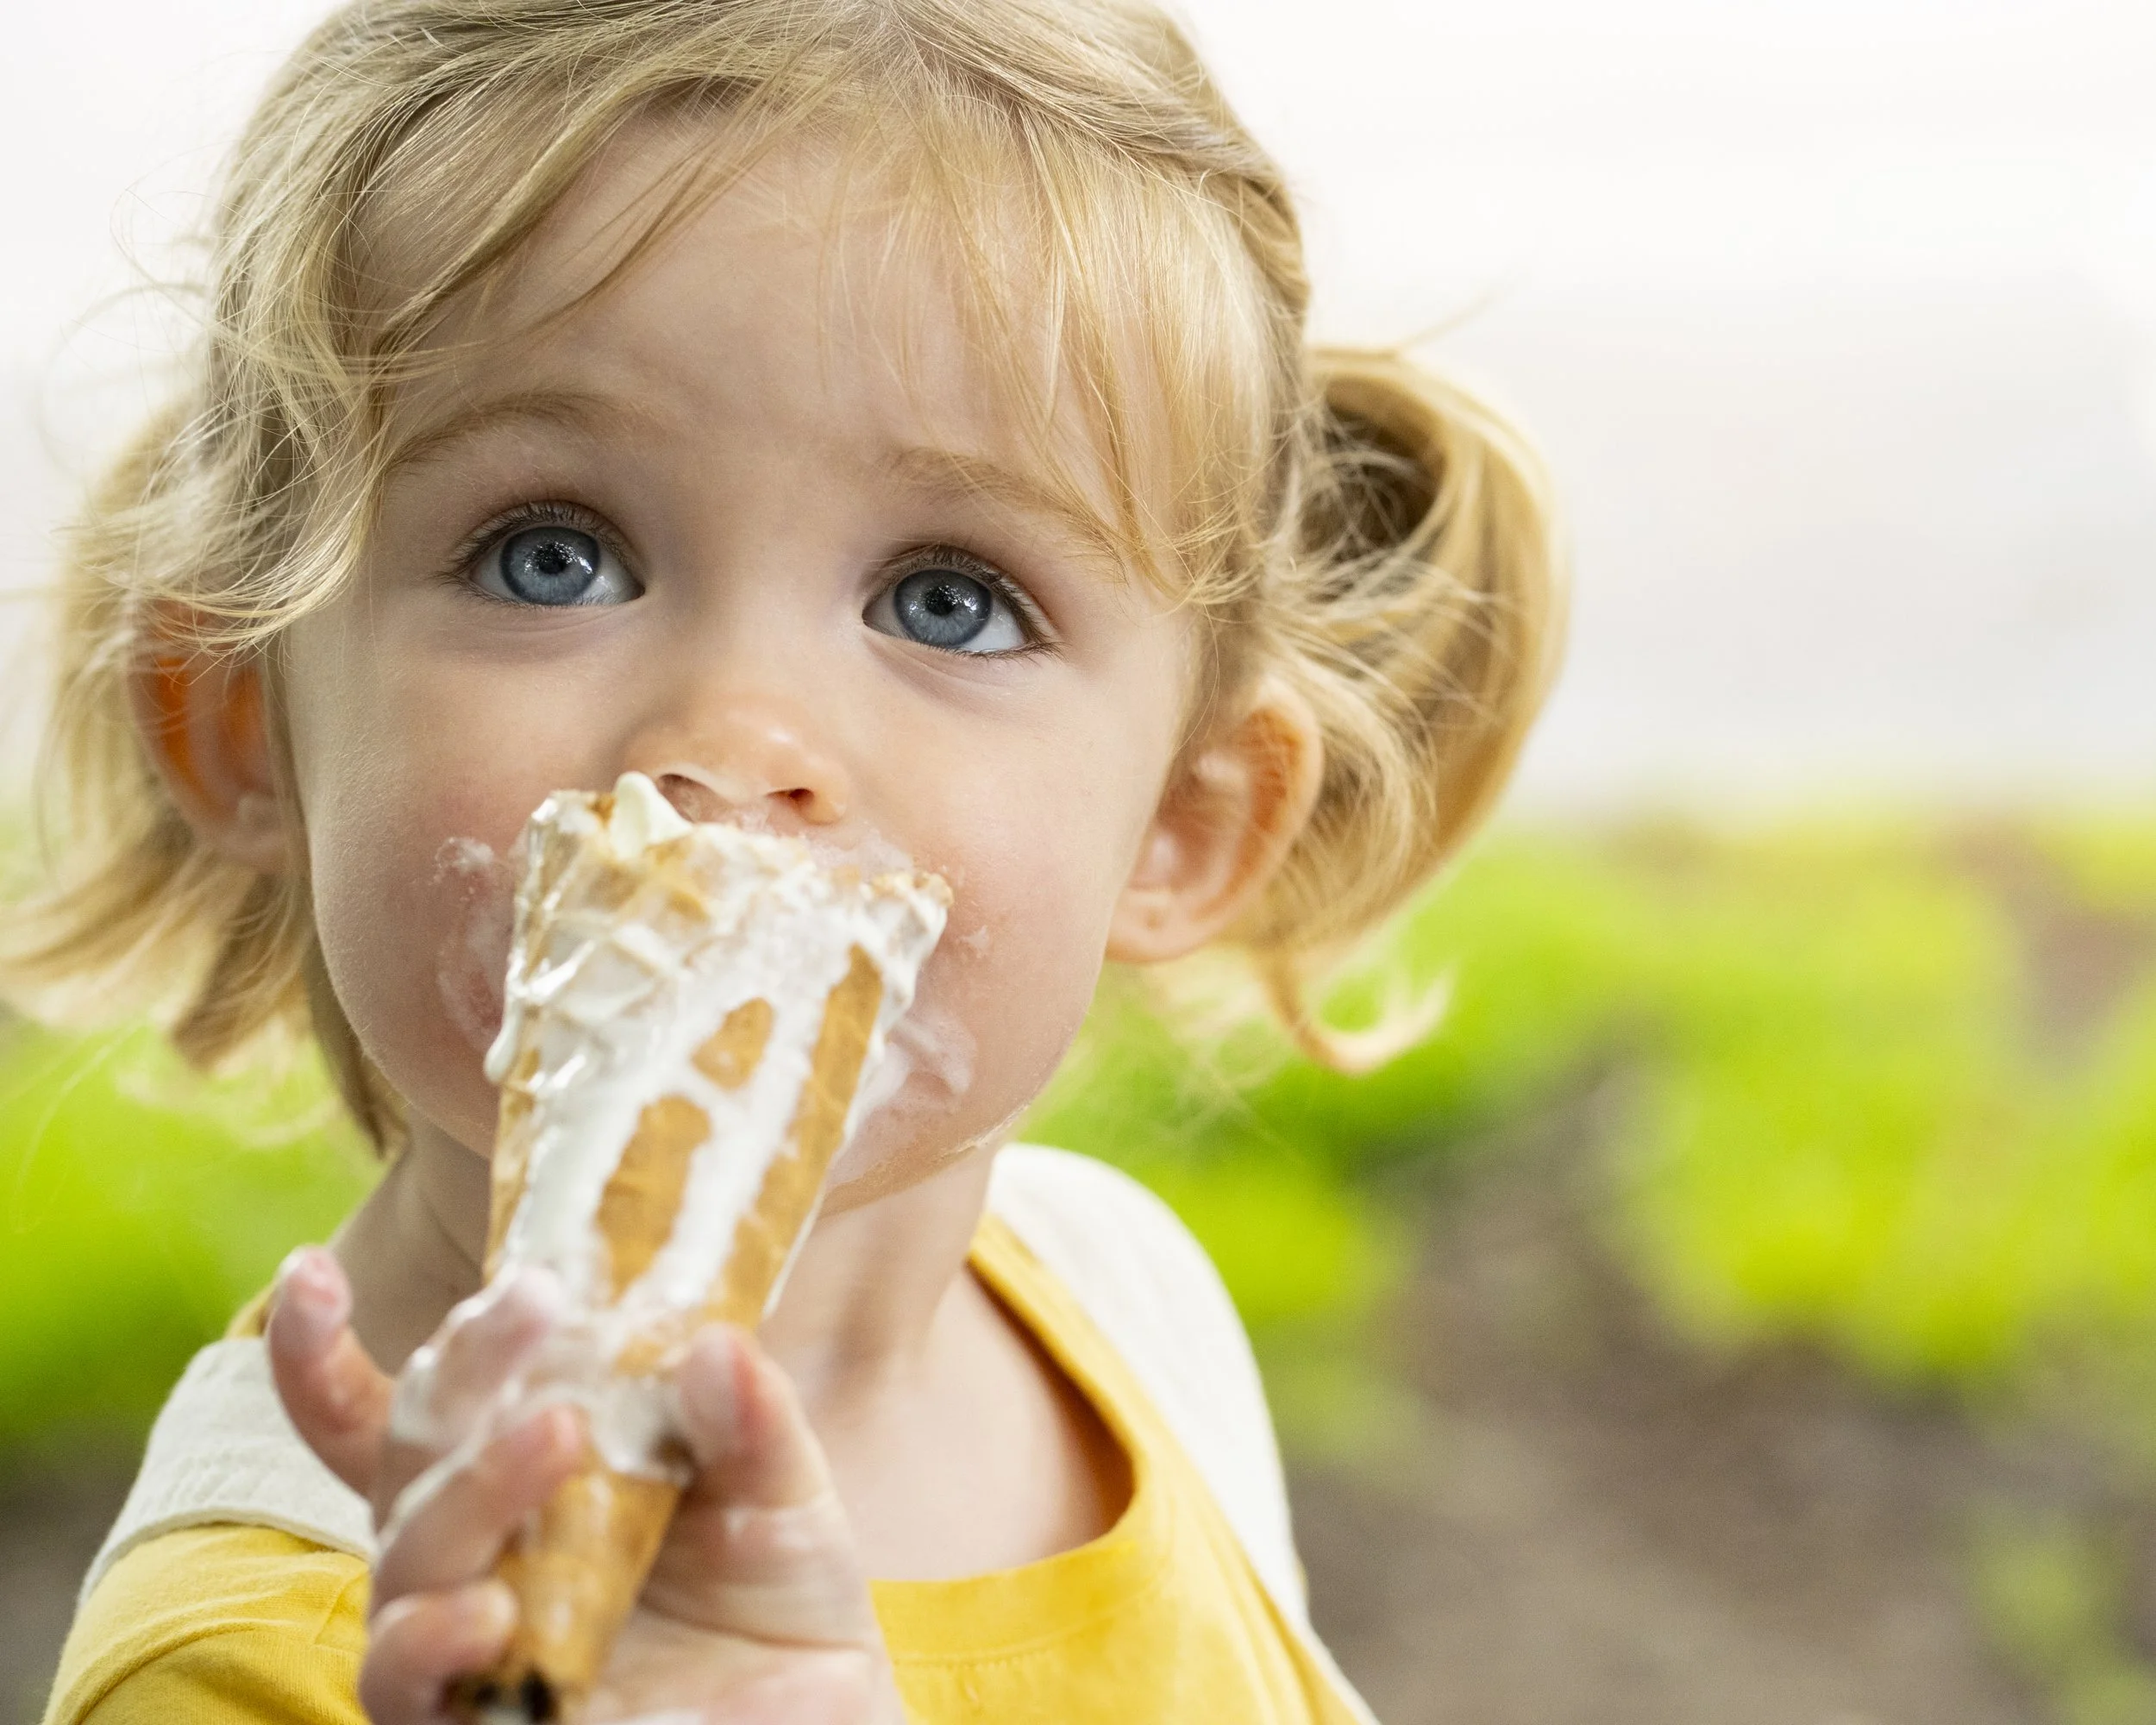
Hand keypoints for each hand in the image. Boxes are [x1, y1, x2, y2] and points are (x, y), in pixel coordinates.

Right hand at [267, 1247, 903, 1724]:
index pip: (401, 1411)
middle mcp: (475, 1553)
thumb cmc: (778, 1598)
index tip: (311, 1269)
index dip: (322, 1350)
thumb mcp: (782, 1493)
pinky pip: (409, 1683)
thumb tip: (712, 1343)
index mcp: (524, 1474)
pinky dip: (436, 1637)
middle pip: (415, 1451)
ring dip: (474, 1484)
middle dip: (466, 1364)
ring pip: (407, 1556)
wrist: (819, 1719)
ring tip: (557, 1433)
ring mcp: (466, 1642)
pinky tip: (496, 1608)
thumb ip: (750, 1421)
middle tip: (536, 1298)